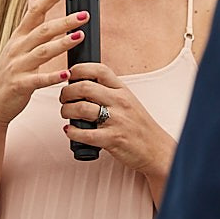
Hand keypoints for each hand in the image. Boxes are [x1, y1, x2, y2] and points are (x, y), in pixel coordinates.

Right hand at [0, 0, 87, 128]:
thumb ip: (27, 22)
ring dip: (62, 44)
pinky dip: (53, 77)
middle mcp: (17, 49)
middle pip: (42, 31)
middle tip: (83, 15)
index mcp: (18, 37)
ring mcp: (18, 67)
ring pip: (42, 52)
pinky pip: (39, 80)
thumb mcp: (14, 43)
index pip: (34, 13)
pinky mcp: (20, 85)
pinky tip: (67, 74)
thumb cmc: (7, 72)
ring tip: (80, 37)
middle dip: (64, 22)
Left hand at [60, 64, 175, 181]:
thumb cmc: (139, 126)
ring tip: (66, 114)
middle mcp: (119, 102)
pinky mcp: (112, 139)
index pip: (99, 70)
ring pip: (81, 108)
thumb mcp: (128, 101)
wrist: (155, 149)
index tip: (70, 76)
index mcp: (122, 90)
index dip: (79, 69)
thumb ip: (109, 92)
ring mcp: (116, 120)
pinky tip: (70, 130)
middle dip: (67, 92)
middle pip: (84, 87)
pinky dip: (72, 132)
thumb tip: (82, 85)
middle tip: (64, 98)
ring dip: (66, 111)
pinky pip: (84, 134)